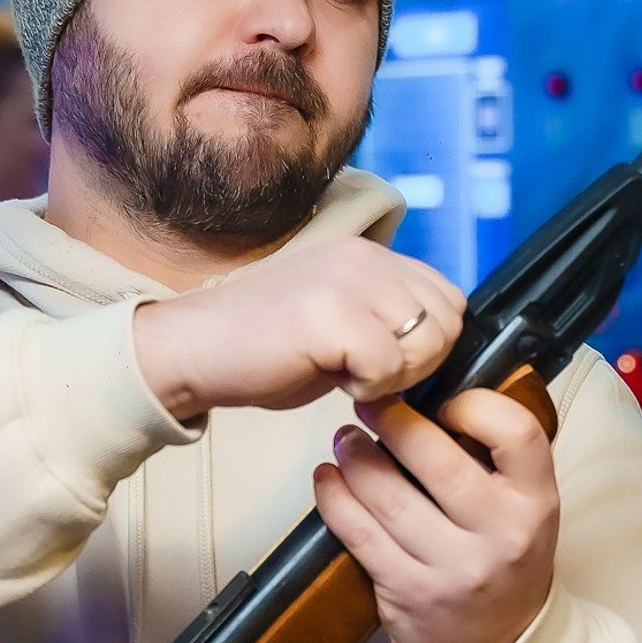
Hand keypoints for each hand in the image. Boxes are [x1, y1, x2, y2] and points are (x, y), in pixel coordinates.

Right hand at [131, 237, 464, 419]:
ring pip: (428, 339)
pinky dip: (369, 387)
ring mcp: (348, 280)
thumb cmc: (263, 349)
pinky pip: (388, 363)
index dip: (430, 344)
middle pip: (449, 318)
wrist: (193, 351)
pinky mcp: (330, 313)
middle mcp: (365, 257)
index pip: (448, 298)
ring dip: (398, 375)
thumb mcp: (340, 322)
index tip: (388, 366)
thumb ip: (386, 322)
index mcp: (369, 255)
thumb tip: (435, 348)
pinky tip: (335, 382)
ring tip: (352, 378)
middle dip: (422, 363)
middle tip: (372, 377)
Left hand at [313, 387, 558, 642]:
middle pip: (437, 461)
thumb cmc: (505, 558)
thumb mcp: (525, 507)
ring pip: (389, 497)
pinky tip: (328, 479)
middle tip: (369, 403)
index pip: (516, 432)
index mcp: (536, 503)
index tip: (442, 401)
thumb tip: (429, 396)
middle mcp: (500, 536)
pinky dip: (336, 500)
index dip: (473, 404)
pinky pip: (360, 536)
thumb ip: (492, 458)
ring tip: (345, 438)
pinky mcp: (409, 594)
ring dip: (356, 458)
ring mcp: (453, 569)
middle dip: (393, 422)